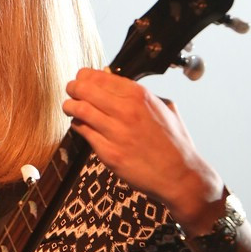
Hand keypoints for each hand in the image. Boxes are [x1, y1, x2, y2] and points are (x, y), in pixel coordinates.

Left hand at [63, 68, 223, 231]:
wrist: (180, 175)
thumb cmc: (173, 143)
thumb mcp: (163, 107)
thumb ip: (140, 94)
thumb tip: (115, 82)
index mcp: (139, 96)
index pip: (99, 76)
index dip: (85, 76)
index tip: (82, 79)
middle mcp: (126, 111)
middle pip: (84, 89)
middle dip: (73, 88)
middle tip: (71, 90)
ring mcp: (116, 132)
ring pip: (79, 109)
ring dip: (70, 105)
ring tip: (70, 106)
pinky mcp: (109, 153)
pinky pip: (83, 131)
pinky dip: (77, 125)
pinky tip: (80, 124)